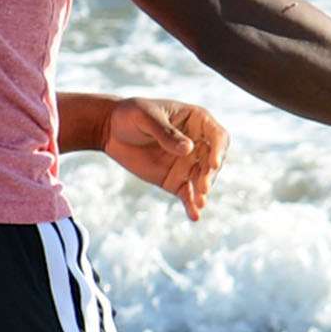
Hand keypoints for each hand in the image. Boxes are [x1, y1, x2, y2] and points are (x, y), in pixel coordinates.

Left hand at [102, 97, 228, 221]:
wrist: (111, 131)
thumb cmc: (130, 115)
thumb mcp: (145, 117)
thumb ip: (165, 133)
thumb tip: (189, 149)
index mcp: (197, 122)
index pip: (218, 137)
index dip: (219, 150)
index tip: (213, 164)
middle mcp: (198, 144)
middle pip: (213, 162)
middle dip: (209, 175)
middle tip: (202, 188)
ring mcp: (188, 164)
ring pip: (202, 180)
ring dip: (203, 192)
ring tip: (200, 203)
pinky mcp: (176, 180)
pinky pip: (188, 194)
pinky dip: (192, 205)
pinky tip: (194, 216)